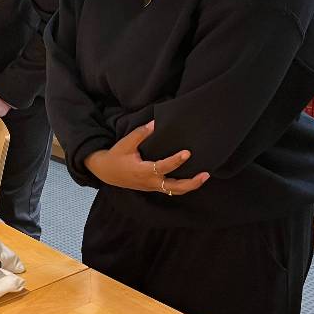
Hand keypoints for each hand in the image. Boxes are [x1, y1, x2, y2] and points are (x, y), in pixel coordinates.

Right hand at [83, 121, 209, 194]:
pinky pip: (170, 189)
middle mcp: (150, 181)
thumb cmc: (116, 156)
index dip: (176, 160)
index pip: (163, 167)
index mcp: (143, 171)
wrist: (107, 172)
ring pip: (174, 191)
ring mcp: (152, 186)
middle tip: (205, 174)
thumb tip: (155, 123)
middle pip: (175, 187)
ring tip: (203, 177)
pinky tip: (191, 178)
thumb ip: (141, 133)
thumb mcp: (126, 143)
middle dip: (191, 183)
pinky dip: (182, 186)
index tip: (187, 153)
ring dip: (190, 186)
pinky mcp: (153, 187)